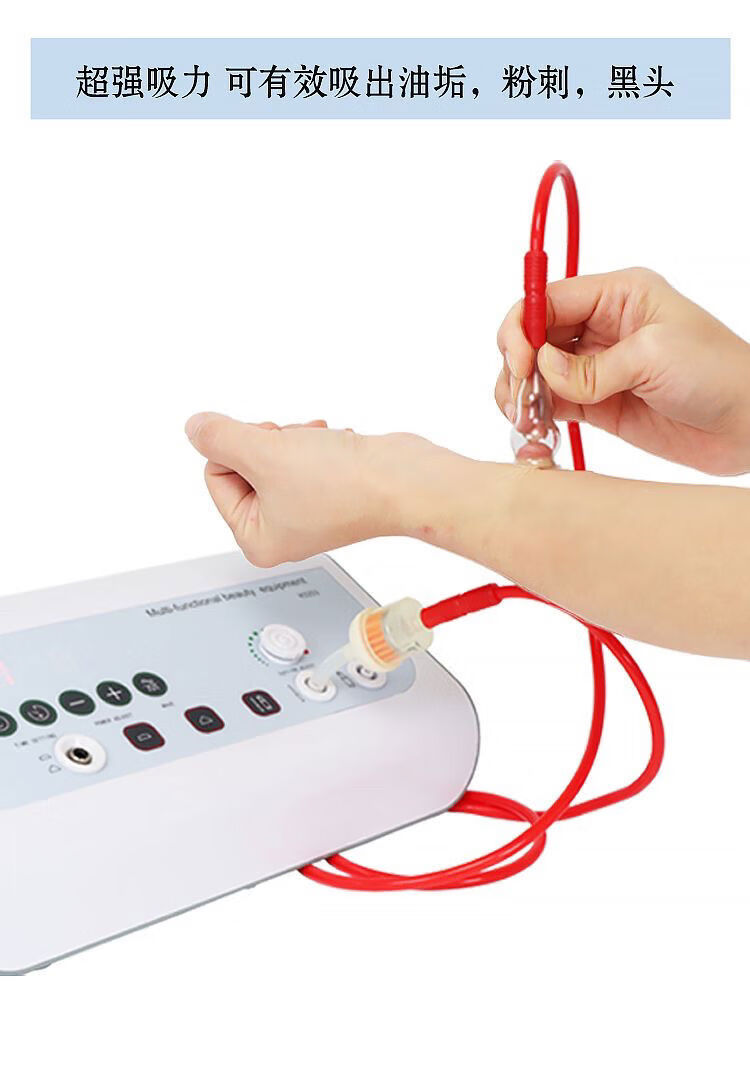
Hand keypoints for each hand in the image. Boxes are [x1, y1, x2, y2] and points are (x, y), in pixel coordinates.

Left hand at [184, 414, 467, 564]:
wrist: (404, 480)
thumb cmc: (346, 484)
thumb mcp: (264, 452)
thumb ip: (219, 437)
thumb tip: (196, 428)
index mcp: (256, 540)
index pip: (215, 475)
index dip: (240, 449)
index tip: (273, 452)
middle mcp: (280, 532)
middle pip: (244, 464)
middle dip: (269, 444)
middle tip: (297, 450)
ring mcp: (306, 511)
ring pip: (274, 454)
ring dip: (294, 440)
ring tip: (320, 449)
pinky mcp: (329, 490)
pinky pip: (301, 454)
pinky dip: (315, 442)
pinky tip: (336, 447)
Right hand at [496, 268, 749, 474]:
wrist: (749, 424)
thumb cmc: (719, 373)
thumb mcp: (654, 355)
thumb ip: (591, 367)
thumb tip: (544, 371)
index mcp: (618, 295)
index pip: (548, 298)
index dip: (523, 326)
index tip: (521, 361)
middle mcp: (602, 326)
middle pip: (534, 335)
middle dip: (517, 363)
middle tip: (519, 395)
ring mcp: (597, 367)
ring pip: (536, 372)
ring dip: (520, 393)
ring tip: (525, 418)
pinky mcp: (597, 404)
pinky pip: (552, 404)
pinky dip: (535, 415)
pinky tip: (535, 429)